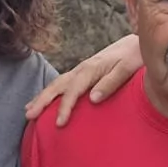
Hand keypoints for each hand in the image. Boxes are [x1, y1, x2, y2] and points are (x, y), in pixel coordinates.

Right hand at [25, 33, 140, 125]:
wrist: (138, 42)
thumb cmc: (135, 57)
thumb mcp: (127, 69)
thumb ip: (111, 83)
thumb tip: (93, 99)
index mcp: (91, 69)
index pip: (73, 91)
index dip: (65, 107)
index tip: (59, 124)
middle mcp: (82, 68)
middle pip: (57, 85)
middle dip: (42, 100)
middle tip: (29, 115)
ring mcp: (81, 69)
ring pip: (57, 83)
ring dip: (42, 96)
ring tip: (28, 110)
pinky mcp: (84, 71)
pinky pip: (63, 83)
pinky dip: (51, 92)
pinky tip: (45, 99)